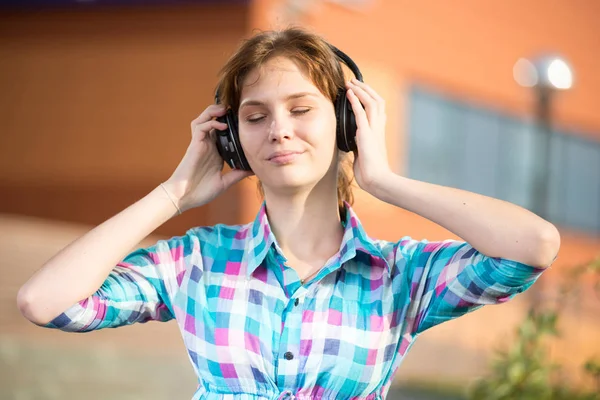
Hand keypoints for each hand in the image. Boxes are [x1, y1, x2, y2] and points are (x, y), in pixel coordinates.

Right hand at [162, 104, 252, 211]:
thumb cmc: (201, 191)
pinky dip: (211, 122)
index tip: (244, 121)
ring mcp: (200, 144)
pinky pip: (200, 127)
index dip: (231, 125)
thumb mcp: (224, 182)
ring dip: (212, 112)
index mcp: (215, 153)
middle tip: (234, 110)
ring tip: (225, 109)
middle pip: (212, 121)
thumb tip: (253, 170)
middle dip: (221, 113)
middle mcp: (208, 146)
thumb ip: (237, 174)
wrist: (185, 197)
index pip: (222, 133)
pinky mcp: (194, 145)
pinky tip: (222, 125)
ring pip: (203, 119)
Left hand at [346, 78, 391, 192]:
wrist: (377, 180)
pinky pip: (361, 113)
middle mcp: (378, 128)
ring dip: (360, 90)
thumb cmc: (370, 172)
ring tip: (351, 83)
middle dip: (365, 89)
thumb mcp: (362, 154)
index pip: (377, 109)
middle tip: (354, 81)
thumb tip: (351, 143)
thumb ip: (358, 145)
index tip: (359, 90)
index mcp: (378, 132)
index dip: (369, 97)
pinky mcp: (366, 134)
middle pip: (377, 101)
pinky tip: (349, 93)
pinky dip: (355, 101)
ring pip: (371, 102)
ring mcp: (374, 130)